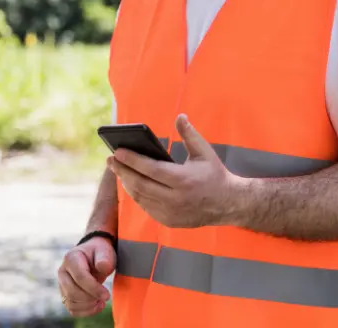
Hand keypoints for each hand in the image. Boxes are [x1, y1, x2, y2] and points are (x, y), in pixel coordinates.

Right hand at [57, 236, 115, 317]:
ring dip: (88, 306)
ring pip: (71, 303)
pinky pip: (72, 309)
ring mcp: (62, 284)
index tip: (107, 296)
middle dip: (91, 298)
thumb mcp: (105, 251)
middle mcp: (62, 271)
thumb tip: (102, 267)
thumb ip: (105, 258)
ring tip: (101, 301)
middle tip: (105, 297)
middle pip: (73, 292)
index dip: (94, 289)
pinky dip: (85, 311)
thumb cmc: (100, 253)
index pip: (80, 277)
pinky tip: (96, 306)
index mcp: (71, 258)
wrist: (94, 257)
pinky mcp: (65, 294)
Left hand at [108, 114, 237, 228]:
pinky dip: (136, 195)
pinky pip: (146, 207)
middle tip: (110, 160)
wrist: (228, 204)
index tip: (117, 151)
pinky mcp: (168, 221)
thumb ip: (189, 134)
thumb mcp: (204, 152)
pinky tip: (131, 184)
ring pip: (140, 198)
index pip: (150, 169)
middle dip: (122, 171)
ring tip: (118, 170)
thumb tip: (180, 116)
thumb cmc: (214, 174)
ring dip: (126, 183)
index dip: (132, 160)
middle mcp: (175, 199)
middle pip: (140, 185)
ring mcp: (171, 213)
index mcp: (183, 180)